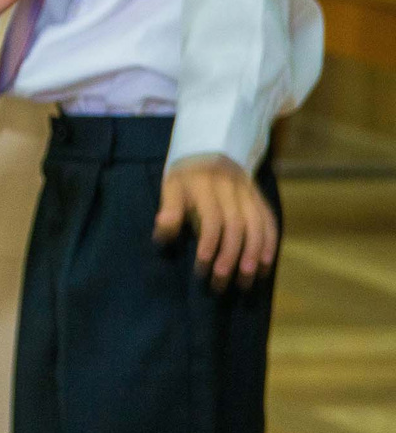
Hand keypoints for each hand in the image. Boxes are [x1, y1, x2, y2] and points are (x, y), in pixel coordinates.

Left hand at [155, 155, 278, 286]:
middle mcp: (230, 189)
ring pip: (257, 226)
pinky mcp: (260, 199)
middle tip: (221, 281)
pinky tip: (264, 265)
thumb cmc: (187, 177)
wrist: (213, 151)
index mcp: (204, 185)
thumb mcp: (171, 187)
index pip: (211, 218)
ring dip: (253, 255)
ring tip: (245, 280)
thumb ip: (169, 210)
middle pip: (236, 226)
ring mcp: (249, 194)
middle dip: (231, 256)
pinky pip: (269, 222)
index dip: (209, 243)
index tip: (202, 267)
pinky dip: (269, 245)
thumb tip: (162, 235)